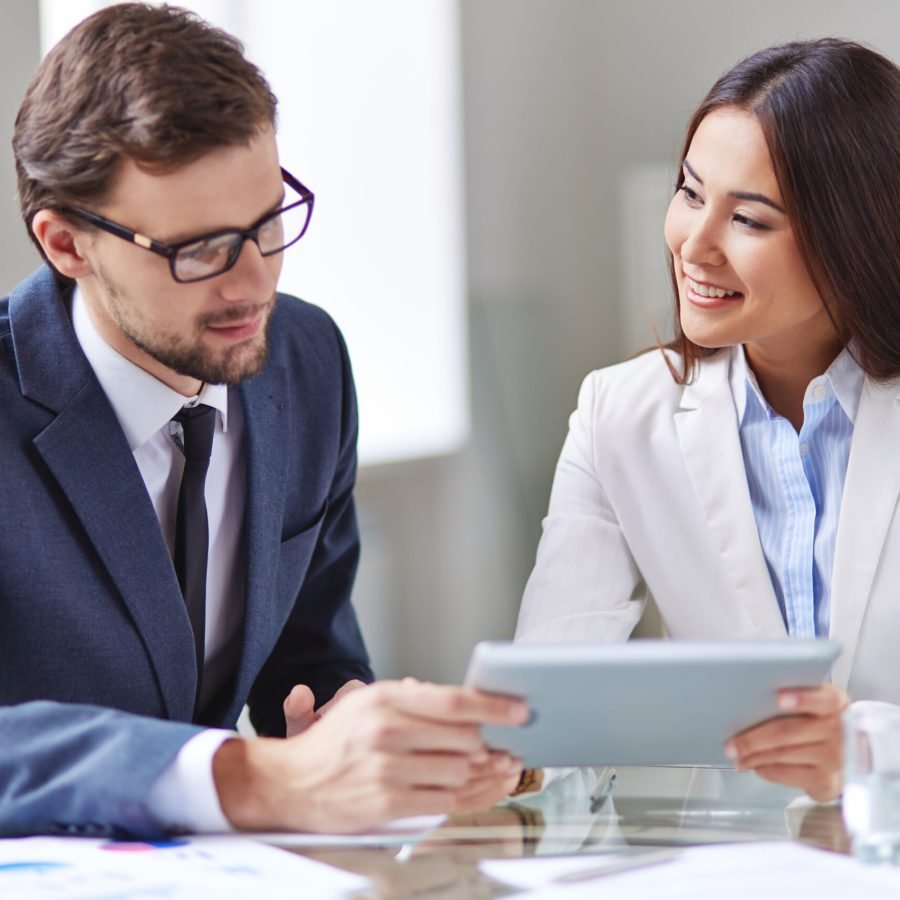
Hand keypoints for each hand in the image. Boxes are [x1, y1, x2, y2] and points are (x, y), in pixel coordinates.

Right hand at [214, 679, 527, 832]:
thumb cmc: (335, 739)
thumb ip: (413, 698)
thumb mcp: (367, 702)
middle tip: (507, 746)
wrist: (290, 782)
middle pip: (462, 738)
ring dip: (483, 772)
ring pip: (458, 770)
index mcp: (384, 697)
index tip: (519, 711)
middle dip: (490, 744)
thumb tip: (464, 704)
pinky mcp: (385, 803)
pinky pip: (443, 801)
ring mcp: (385, 768)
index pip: (452, 700)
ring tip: (500, 768)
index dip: (493, 707)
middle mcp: (386, 729)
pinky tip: (483, 789)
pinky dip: (471, 796)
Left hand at [725, 684, 848, 801]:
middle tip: (731, 744)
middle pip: (787, 731)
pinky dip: (766, 770)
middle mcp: (840, 729)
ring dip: (753, 757)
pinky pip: (787, 774)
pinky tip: (756, 766)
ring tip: (737, 756)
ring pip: (782, 754)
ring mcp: (835, 757)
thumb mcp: (812, 703)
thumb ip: (791, 697)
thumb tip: (750, 698)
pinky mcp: (827, 780)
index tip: (779, 699)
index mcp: (835, 702)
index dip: (801, 698)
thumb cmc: (817, 722)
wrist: (845, 757)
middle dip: (752, 739)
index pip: (823, 698)